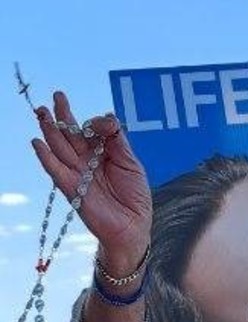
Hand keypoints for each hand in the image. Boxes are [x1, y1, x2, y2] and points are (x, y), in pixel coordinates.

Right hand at [32, 91, 152, 272]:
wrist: (133, 225)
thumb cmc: (134, 195)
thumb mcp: (131, 163)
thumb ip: (117, 140)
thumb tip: (105, 116)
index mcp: (103, 153)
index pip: (92, 131)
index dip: (94, 122)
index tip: (102, 120)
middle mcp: (87, 161)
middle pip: (71, 135)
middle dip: (62, 116)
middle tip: (56, 96)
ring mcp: (77, 174)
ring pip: (60, 148)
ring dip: (49, 131)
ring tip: (41, 112)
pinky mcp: (71, 189)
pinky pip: (56, 170)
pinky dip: (46, 157)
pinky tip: (38, 143)